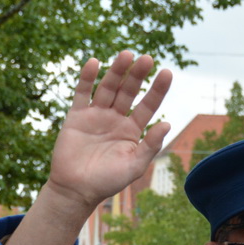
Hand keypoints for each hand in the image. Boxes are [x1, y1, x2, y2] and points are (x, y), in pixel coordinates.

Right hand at [45, 52, 173, 209]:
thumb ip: (150, 146)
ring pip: (108, 87)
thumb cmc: (107, 182)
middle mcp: (115, 119)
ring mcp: (96, 115)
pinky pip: (82, 93)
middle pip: (129, 91)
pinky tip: (95, 63)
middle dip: (137, 75)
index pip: (148, 105)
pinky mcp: (76, 116)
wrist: (76, 190)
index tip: (167, 72)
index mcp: (132, 130)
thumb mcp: (134, 166)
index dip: (157, 90)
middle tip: (147, 58)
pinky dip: (87, 78)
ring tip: (127, 54)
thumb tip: (167, 124)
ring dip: (117, 71)